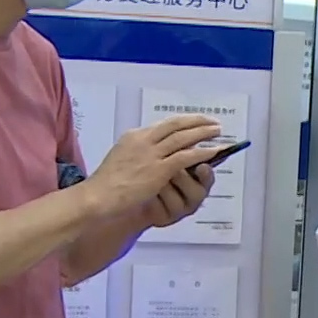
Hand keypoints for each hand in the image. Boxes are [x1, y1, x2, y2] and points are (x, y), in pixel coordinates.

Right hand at [87, 114, 220, 215]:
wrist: (99, 197)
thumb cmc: (106, 185)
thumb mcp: (121, 160)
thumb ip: (137, 153)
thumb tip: (152, 153)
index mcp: (134, 136)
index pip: (163, 125)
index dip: (182, 122)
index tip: (195, 121)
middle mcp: (144, 140)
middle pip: (176, 125)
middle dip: (196, 121)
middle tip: (212, 121)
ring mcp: (152, 154)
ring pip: (184, 137)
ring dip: (203, 132)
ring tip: (218, 131)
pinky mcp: (159, 169)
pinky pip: (186, 156)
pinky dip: (202, 151)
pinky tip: (213, 151)